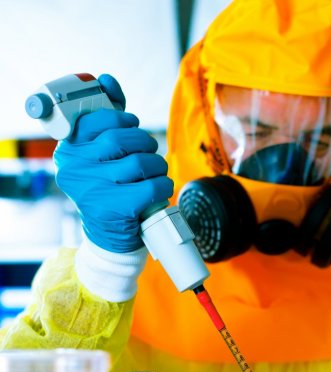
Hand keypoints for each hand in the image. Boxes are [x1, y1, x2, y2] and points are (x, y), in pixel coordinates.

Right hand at [54, 74, 172, 252]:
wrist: (109, 236)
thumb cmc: (109, 186)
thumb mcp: (101, 153)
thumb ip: (107, 117)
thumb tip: (107, 79)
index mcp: (68, 150)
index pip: (95, 119)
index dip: (121, 118)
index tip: (131, 124)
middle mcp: (74, 168)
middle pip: (122, 138)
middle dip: (145, 143)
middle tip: (148, 153)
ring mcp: (92, 189)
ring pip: (141, 162)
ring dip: (157, 166)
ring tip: (155, 174)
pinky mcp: (114, 207)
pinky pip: (152, 187)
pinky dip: (163, 186)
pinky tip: (158, 190)